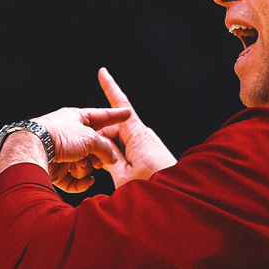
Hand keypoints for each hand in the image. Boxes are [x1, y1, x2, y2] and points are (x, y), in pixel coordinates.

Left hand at [32, 107, 130, 192]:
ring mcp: (62, 153)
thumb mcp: (91, 138)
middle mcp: (69, 135)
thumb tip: (112, 158)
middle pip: (94, 147)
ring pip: (84, 164)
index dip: (116, 115)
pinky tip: (86, 181)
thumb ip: (105, 148)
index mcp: (76, 118)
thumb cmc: (60, 136)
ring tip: (81, 166)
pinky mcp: (55, 170)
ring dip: (86, 168)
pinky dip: (81, 182)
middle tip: (103, 160)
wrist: (33, 150)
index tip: (127, 113)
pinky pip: (73, 179)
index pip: (101, 116)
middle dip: (99, 155)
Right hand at [95, 68, 177, 187]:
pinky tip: (114, 172)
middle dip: (98, 141)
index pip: (121, 107)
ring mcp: (147, 143)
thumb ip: (108, 158)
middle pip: (113, 129)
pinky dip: (116, 157)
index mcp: (138, 136)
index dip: (110, 88)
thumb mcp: (123, 176)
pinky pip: (127, 148)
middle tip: (90, 165)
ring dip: (107, 153)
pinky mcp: (149, 152)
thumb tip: (99, 144)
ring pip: (118, 141)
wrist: (179, 196)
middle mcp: (144, 135)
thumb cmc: (153, 188)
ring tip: (102, 172)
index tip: (102, 71)